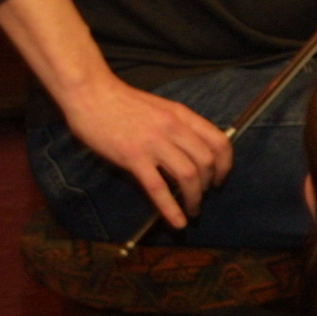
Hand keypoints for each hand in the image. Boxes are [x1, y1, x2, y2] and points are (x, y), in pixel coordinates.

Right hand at [58, 75, 233, 230]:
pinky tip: (177, 222)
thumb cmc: (122, 102)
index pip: (219, 141)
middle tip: (204, 196)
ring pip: (188, 175)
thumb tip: (191, 151)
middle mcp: (173, 128)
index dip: (225, 164)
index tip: (221, 178)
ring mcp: (154, 142)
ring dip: (194, 198)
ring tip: (192, 211)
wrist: (91, 93)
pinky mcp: (133, 156)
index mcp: (182, 115)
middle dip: (210, 184)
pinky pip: (158, 187)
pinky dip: (171, 208)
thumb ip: (178, 126)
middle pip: (207, 161)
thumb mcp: (160, 108)